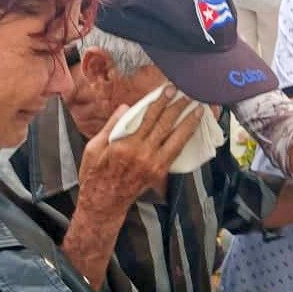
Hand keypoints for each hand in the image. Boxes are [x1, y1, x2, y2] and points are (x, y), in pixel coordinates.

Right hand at [77, 85, 203, 217]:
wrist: (104, 201)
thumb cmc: (95, 173)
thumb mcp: (94, 147)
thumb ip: (111, 125)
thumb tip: (126, 107)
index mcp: (125, 145)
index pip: (147, 117)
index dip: (160, 102)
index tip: (168, 90)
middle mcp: (142, 154)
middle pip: (164, 125)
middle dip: (177, 108)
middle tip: (187, 95)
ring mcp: (153, 164)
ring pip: (175, 139)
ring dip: (188, 123)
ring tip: (198, 110)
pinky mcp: (159, 172)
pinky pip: (175, 153)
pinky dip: (185, 140)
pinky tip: (191, 131)